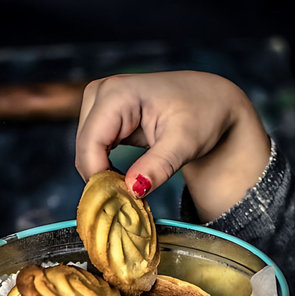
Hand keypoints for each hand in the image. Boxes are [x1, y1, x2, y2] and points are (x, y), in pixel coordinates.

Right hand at [75, 71, 270, 220]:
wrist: (210, 101)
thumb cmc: (202, 114)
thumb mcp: (185, 143)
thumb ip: (158, 166)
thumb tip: (133, 189)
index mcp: (117, 93)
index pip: (90, 144)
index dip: (100, 178)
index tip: (121, 203)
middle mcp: (101, 92)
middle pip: (84, 149)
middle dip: (102, 179)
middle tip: (130, 201)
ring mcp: (98, 101)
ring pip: (85, 152)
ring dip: (103, 175)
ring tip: (133, 188)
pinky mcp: (101, 114)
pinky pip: (92, 149)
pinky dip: (105, 169)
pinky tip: (127, 178)